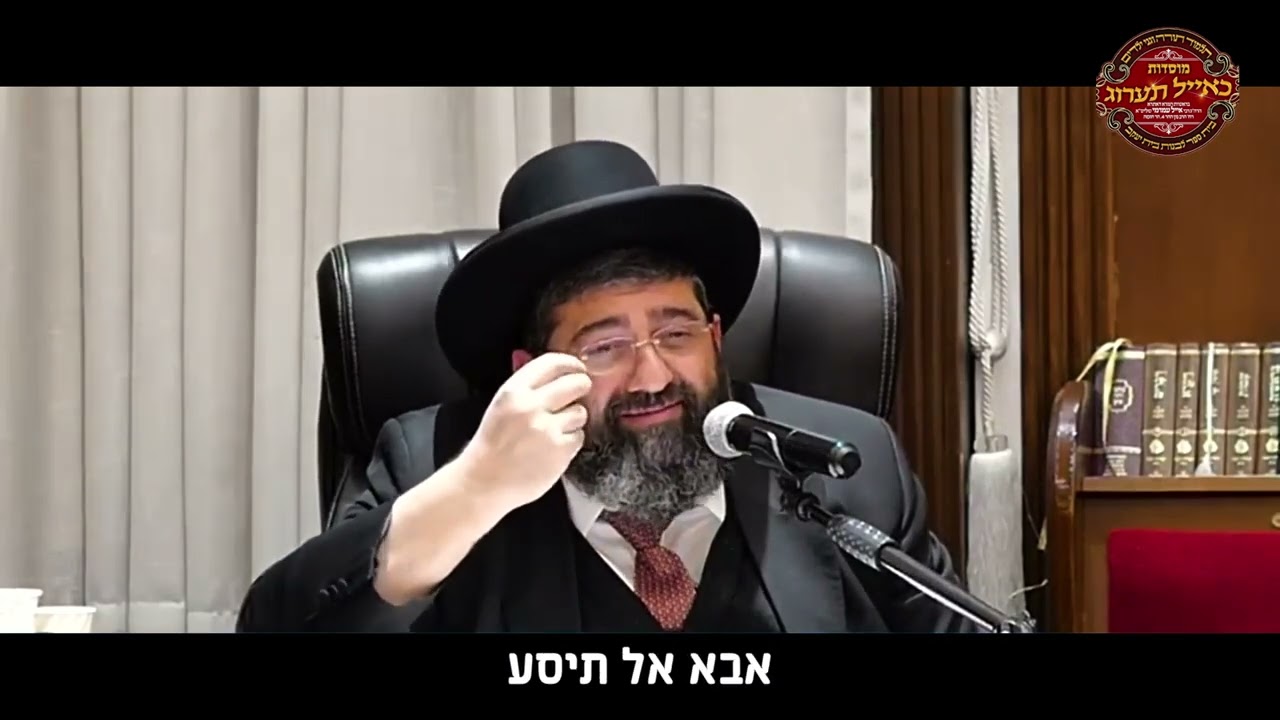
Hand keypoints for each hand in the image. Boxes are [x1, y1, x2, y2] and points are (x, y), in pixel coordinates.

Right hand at [459, 352, 592, 509]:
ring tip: (555, 431)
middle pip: (576, 383)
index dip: (571, 364)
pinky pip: (579, 436)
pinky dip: (570, 442)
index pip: (552, 363)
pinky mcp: (560, 450)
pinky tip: (554, 449)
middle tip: (580, 394)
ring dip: (573, 420)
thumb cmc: (493, 444)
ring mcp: (547, 429)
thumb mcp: (502, 406)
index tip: (578, 369)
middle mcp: (531, 406)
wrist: (484, 482)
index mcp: (513, 391)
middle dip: (582, 387)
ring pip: (580, 411)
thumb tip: (557, 370)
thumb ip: (528, 387)